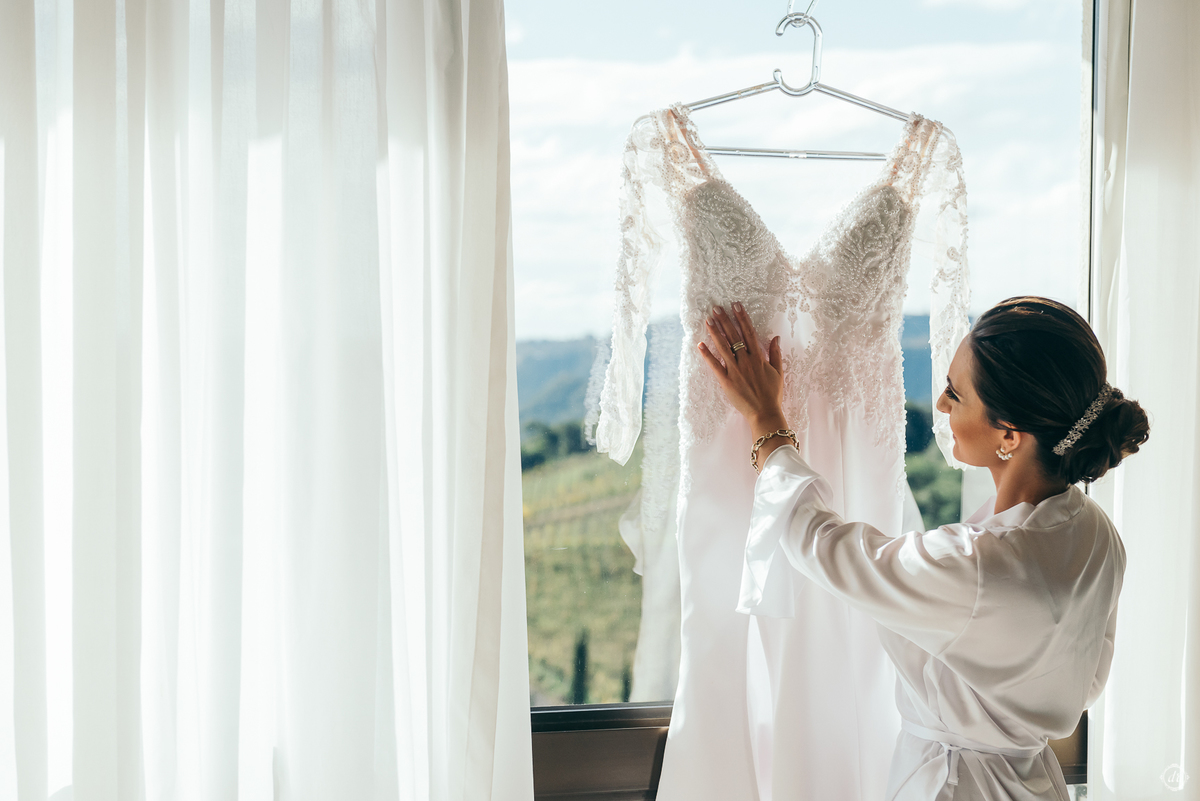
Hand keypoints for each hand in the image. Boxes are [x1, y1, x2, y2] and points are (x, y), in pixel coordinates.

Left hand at [698, 303, 788, 438]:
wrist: (764, 413)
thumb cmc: (772, 394)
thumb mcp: (778, 372)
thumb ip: (775, 354)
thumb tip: (776, 338)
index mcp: (759, 357)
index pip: (749, 332)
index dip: (742, 318)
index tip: (736, 305)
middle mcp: (746, 361)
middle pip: (734, 336)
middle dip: (725, 320)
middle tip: (716, 308)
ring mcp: (735, 371)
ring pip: (723, 347)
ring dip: (715, 332)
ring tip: (708, 320)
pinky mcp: (726, 381)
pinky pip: (715, 366)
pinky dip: (707, 355)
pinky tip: (700, 344)